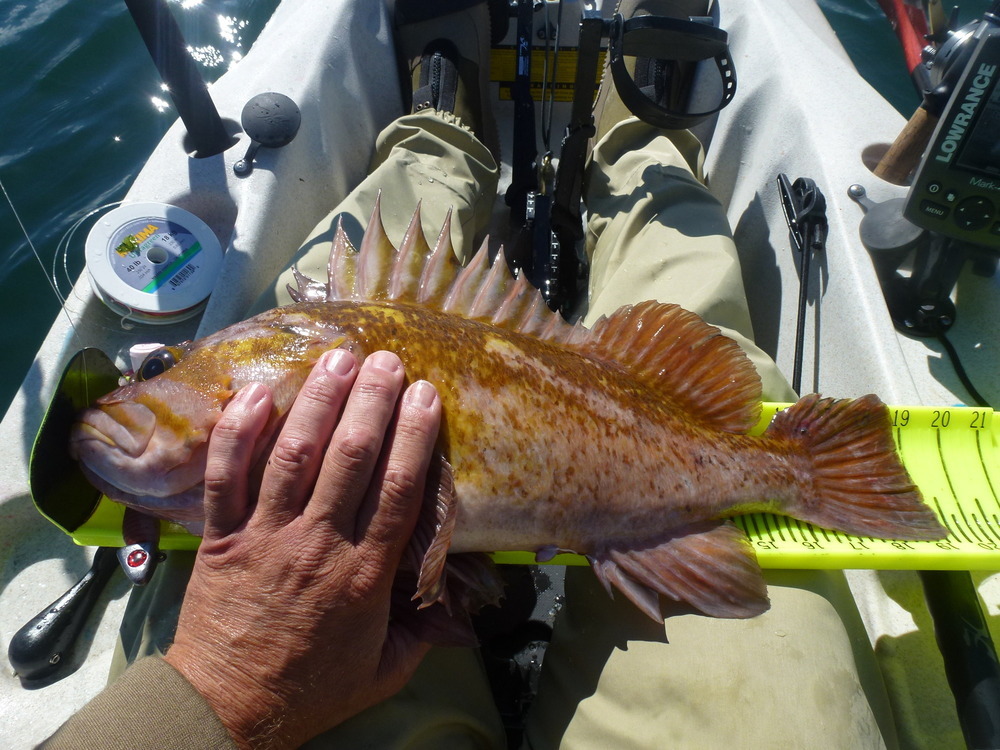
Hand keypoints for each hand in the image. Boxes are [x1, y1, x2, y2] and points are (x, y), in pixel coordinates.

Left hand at [163, 349, 440, 748]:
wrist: (228, 708)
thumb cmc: (314, 688)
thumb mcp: (387, 671)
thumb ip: (424, 630)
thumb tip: (457, 593)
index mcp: (365, 575)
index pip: (397, 491)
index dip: (413, 437)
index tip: (425, 395)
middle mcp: (318, 544)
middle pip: (351, 460)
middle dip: (372, 403)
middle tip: (387, 361)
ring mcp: (265, 535)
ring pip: (294, 456)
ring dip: (319, 402)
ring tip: (339, 358)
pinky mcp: (221, 536)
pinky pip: (226, 476)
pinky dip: (239, 433)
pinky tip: (259, 393)